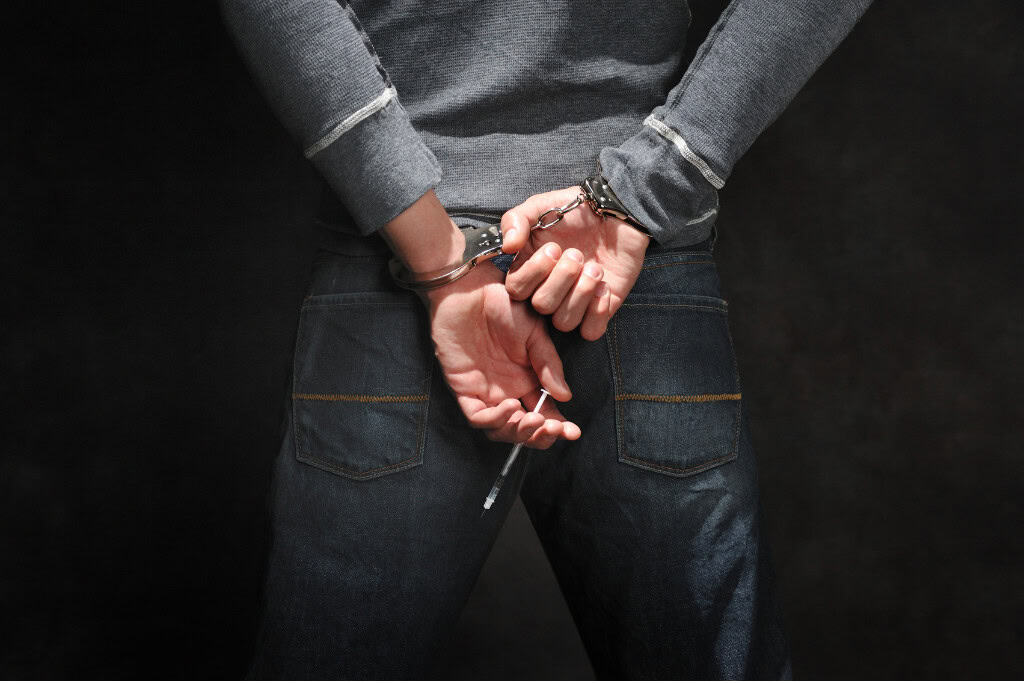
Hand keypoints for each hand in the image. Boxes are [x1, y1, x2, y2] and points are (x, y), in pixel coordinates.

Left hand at [423, 263, 581, 448]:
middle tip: (552, 428)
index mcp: (528, 380)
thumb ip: (549, 365)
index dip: (558, 428)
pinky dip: (495, 420)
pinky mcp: (464, 389)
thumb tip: (566, 396)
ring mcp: (486, 392)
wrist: (472, 290)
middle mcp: (508, 391)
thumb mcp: (536, 335)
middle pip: (523, 429)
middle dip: (539, 436)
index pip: (545, 413)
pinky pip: (477, 417)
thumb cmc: (504, 305)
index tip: (573, 432)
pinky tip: (511, 406)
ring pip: (501, 429)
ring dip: (519, 431)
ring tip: (533, 419)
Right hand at [500, 186, 650, 339]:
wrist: (615, 212)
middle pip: (541, 306)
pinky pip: (591, 331)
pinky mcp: (599, 310)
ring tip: (595, 269)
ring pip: (564, 322)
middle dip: (562, 279)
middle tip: (577, 255)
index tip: (553, 249)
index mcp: (530, 270)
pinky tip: (605, 288)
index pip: (516, 290)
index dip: (534, 274)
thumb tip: (508, 247)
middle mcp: (549, 290)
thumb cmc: (575, 210)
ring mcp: (574, 302)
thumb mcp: (541, 206)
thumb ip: (516, 220)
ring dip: (581, 293)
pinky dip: (598, 312)